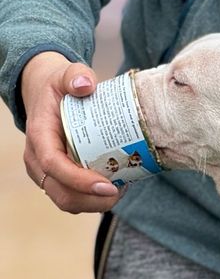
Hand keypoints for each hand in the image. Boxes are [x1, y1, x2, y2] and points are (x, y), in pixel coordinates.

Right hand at [20, 51, 119, 212]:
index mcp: (39, 136)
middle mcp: (38, 160)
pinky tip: (116, 187)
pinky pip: (75, 199)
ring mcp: (46, 173)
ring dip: (96, 203)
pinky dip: (94, 200)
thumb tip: (86, 84)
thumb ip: (75, 75)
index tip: (108, 186)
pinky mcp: (58, 180)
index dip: (80, 180)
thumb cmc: (59, 87)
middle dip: (93, 200)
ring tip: (122, 188)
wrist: (47, 95)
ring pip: (68, 202)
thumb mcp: (65, 74)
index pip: (54, 165)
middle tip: (121, 190)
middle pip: (62, 194)